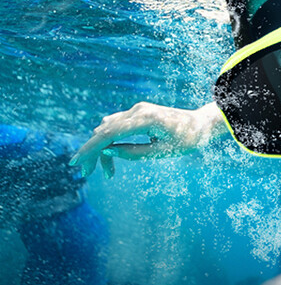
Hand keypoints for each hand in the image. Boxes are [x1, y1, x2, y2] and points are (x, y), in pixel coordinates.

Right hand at [70, 101, 225, 177]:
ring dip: (102, 150)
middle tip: (87, 175)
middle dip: (93, 153)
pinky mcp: (138, 113)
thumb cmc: (188, 140)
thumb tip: (109, 151)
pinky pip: (117, 126)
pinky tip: (111, 157)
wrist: (202, 125)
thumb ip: (135, 153)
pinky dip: (110, 141)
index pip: (109, 133)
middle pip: (104, 131)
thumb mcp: (164, 152)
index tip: (75, 162)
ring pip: (108, 129)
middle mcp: (138, 110)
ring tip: (108, 174)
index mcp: (145, 119)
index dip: (90, 149)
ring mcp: (137, 110)